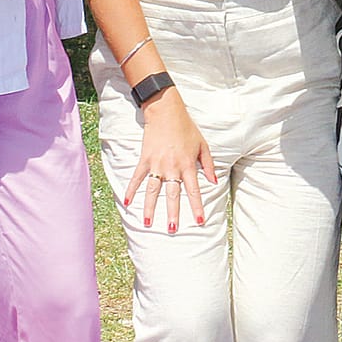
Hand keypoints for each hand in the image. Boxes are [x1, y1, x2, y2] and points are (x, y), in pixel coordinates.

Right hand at [123, 91, 216, 232]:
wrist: (166, 112)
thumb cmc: (186, 128)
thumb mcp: (203, 145)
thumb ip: (209, 165)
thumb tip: (214, 182)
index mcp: (188, 165)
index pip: (194, 190)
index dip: (197, 206)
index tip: (200, 221)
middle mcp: (172, 167)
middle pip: (173, 194)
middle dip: (173, 213)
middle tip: (173, 229)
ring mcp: (157, 164)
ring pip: (153, 190)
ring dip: (150, 208)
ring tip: (148, 223)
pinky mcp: (145, 159)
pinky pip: (137, 177)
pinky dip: (131, 190)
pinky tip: (127, 203)